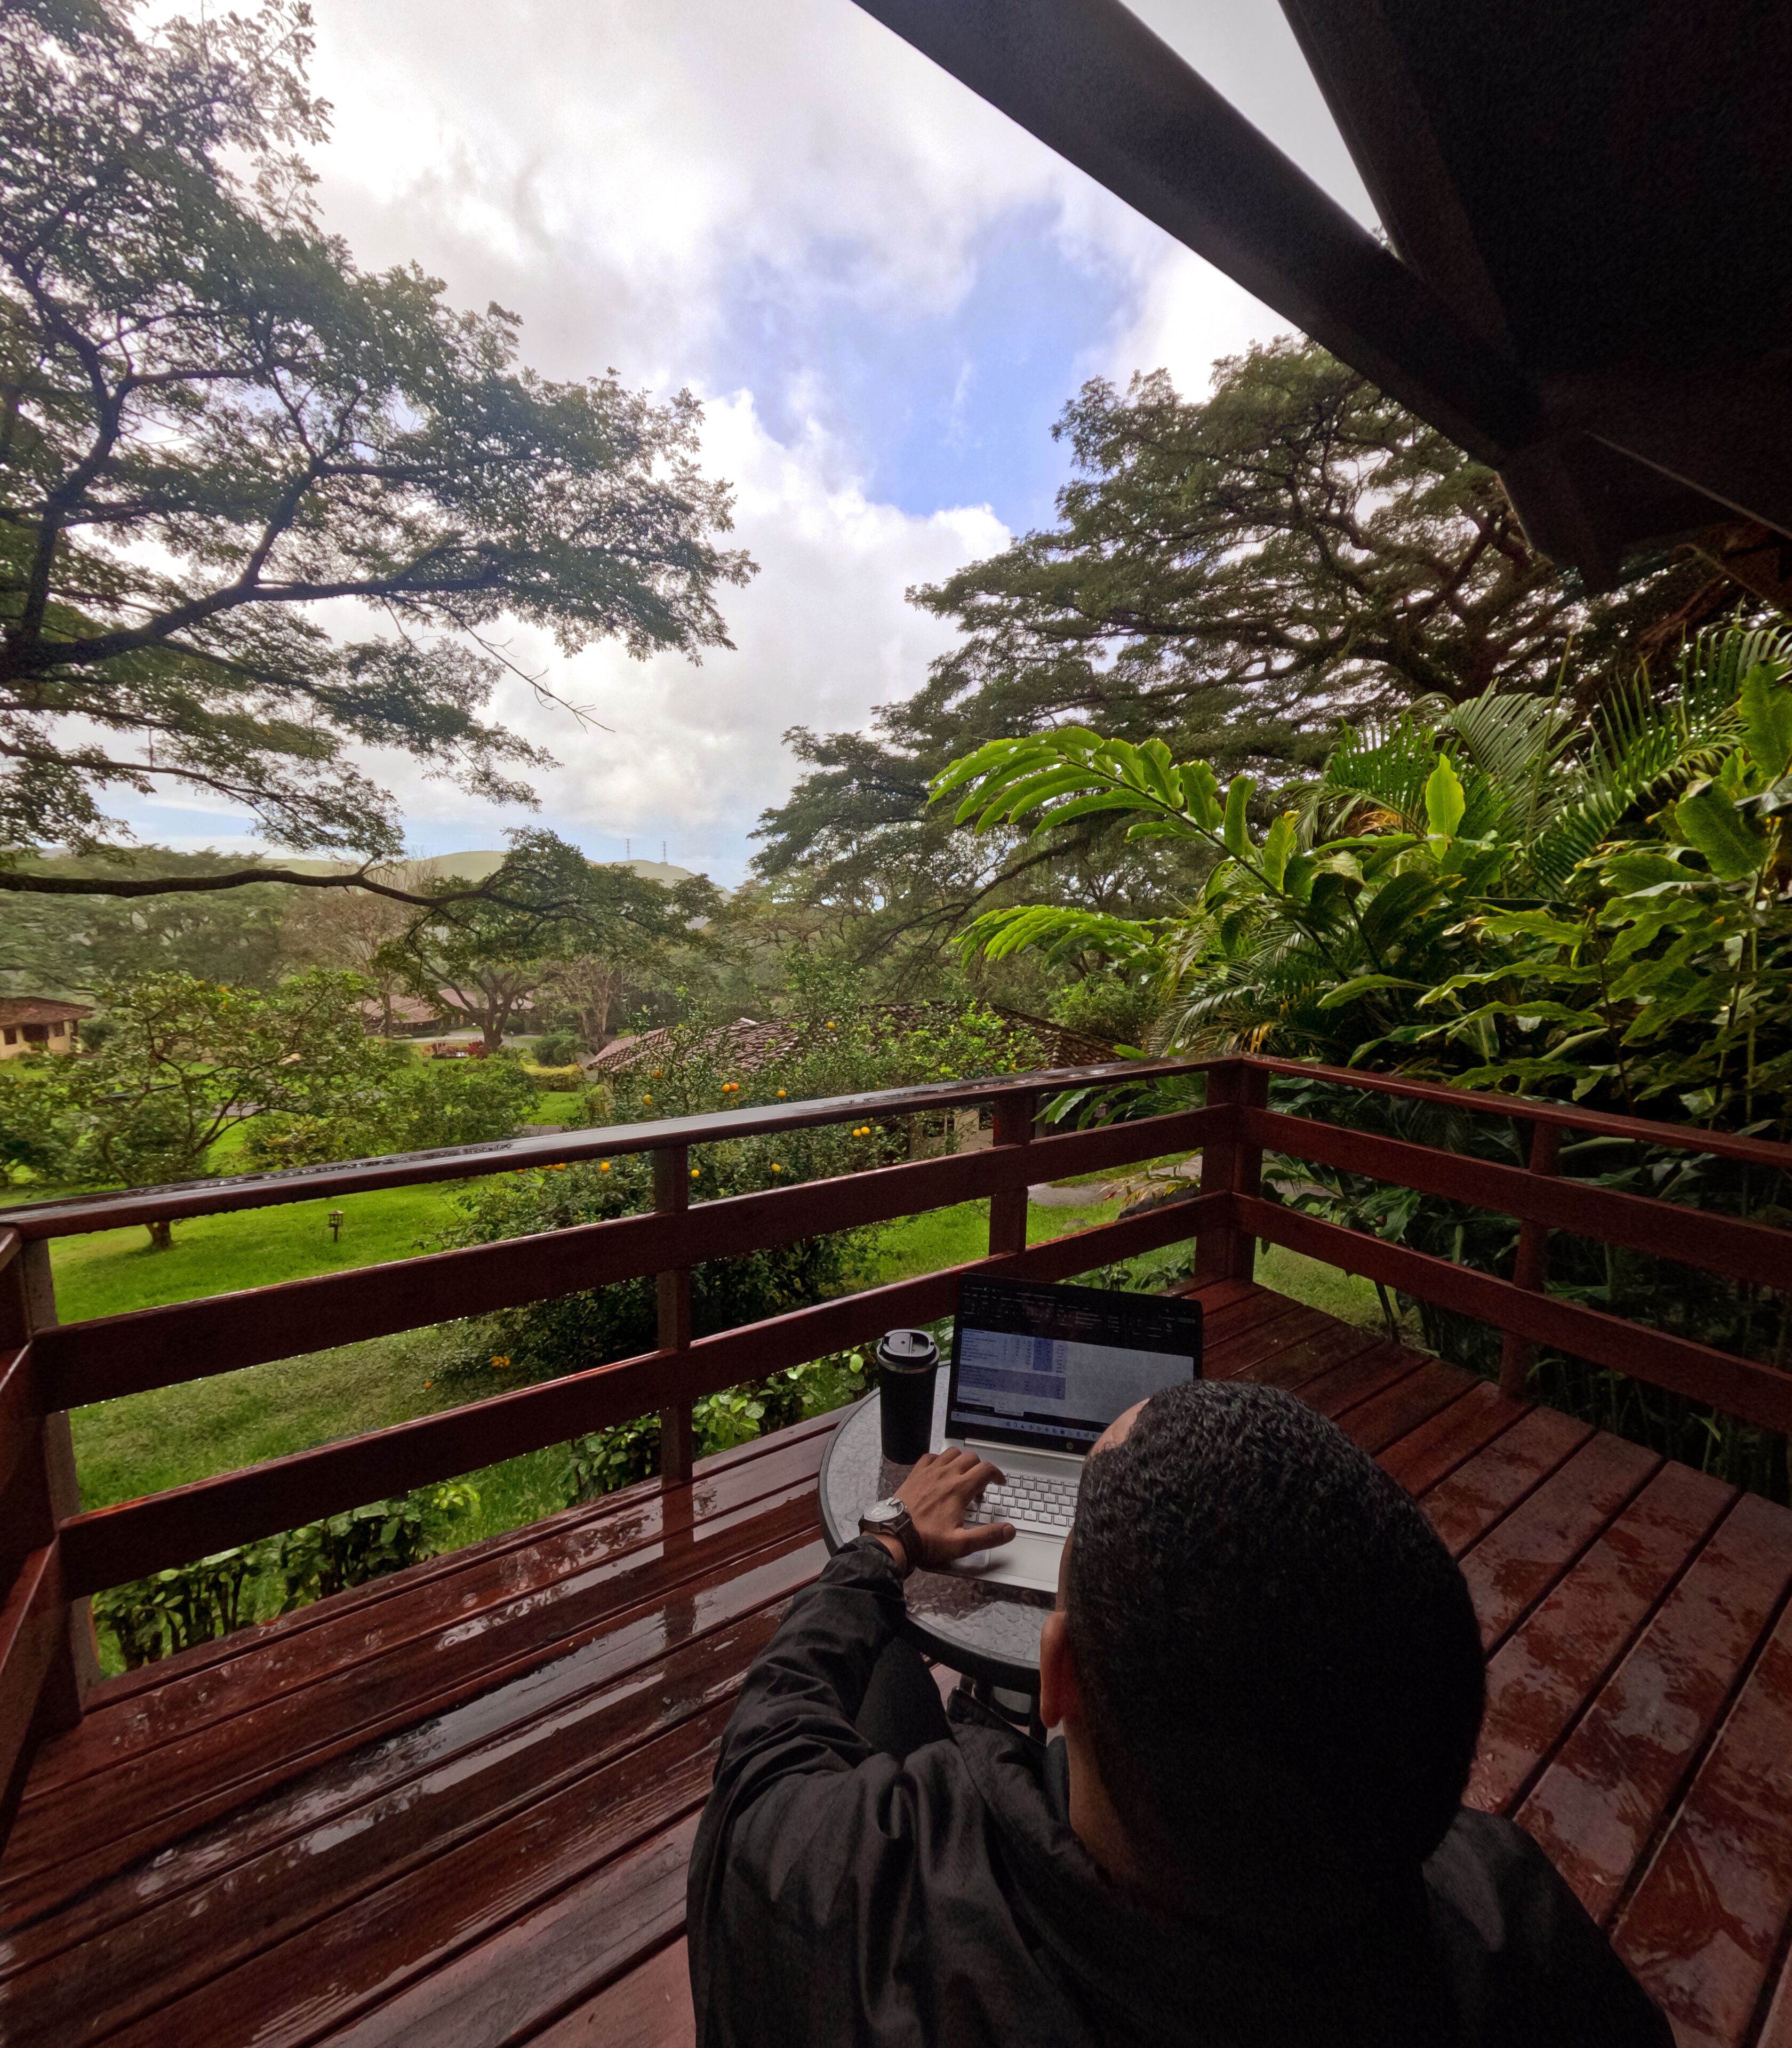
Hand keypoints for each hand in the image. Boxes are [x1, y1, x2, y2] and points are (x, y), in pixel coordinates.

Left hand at [876, 1447, 1015, 1572]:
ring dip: (961, 1461)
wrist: (895, 1536)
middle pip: (971, 1458)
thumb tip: (1010, 1530)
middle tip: (979, 1488)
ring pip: (952, 1453)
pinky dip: (940, 1460)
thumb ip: (988, 1536)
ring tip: (961, 1478)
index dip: (997, 1474)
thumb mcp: (961, 1544)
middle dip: (980, 1469)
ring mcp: (929, 1472)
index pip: (986, 1470)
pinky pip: (931, 1456)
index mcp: (959, 1489)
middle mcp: (946, 1475)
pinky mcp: (915, 1473)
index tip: (999, 1483)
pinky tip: (940, 1473)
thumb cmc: (927, 1541)